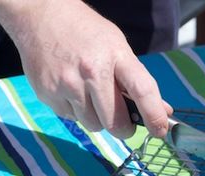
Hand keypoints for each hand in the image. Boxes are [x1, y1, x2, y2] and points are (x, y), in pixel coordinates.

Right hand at [0, 0, 170, 138]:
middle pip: (115, 122)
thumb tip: (163, 110)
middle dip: (124, 129)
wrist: (41, 16)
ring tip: (93, 97)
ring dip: (98, 119)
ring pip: (93, 125)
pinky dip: (76, 112)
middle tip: (124, 124)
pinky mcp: (48, 93)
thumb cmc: (88, 33)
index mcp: (116, 56)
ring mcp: (67, 83)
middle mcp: (91, 71)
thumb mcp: (120, 48)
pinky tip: (73, 90)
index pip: (142, 91)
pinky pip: (71, 118)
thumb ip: (140, 81)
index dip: (155, 116)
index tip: (160, 130)